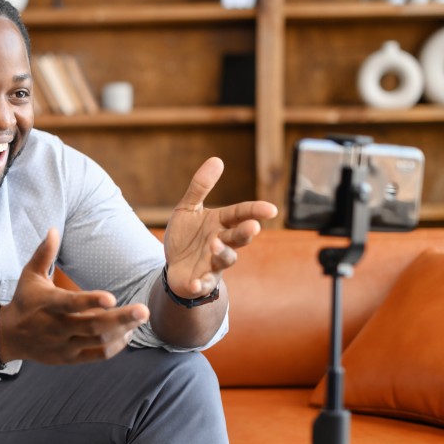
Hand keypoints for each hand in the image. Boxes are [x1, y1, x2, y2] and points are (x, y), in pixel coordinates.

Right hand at [1, 228, 148, 363]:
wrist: (9, 336)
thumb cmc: (25, 300)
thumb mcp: (30, 275)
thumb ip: (44, 253)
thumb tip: (53, 228)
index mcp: (47, 304)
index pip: (71, 303)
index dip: (91, 301)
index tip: (112, 298)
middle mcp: (56, 326)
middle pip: (93, 325)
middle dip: (121, 319)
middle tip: (145, 310)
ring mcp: (63, 344)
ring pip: (98, 341)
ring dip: (121, 331)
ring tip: (139, 319)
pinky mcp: (69, 358)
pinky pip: (97, 355)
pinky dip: (115, 346)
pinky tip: (126, 334)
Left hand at [164, 157, 277, 297]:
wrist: (174, 267)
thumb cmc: (185, 237)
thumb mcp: (187, 209)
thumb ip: (200, 187)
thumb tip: (217, 159)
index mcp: (220, 223)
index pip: (240, 214)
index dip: (254, 211)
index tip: (270, 209)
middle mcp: (221, 242)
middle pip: (238, 237)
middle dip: (245, 233)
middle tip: (253, 227)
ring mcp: (213, 263)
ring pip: (225, 259)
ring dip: (222, 253)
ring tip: (214, 244)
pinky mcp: (201, 281)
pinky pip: (203, 284)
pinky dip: (200, 284)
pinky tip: (195, 283)